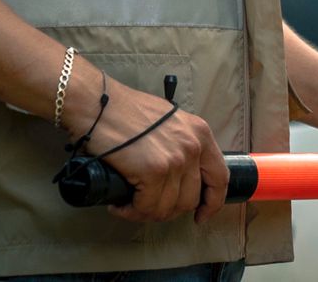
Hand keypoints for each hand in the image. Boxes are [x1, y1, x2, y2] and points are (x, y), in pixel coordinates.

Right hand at [78, 79, 229, 224]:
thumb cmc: (125, 110)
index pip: (220, 178)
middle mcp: (193, 147)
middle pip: (191, 199)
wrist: (97, 103)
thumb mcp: (169, 121)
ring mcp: (175, 160)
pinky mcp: (154, 171)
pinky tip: (120, 204)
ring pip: (168, 207)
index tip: (201, 215)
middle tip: (146, 205)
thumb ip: (181, 145)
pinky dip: (131, 211)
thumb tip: (179, 178)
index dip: (212, 203)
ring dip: (146, 211)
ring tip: (129, 203)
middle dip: (168, 209)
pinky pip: (147, 207)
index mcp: (200, 133)